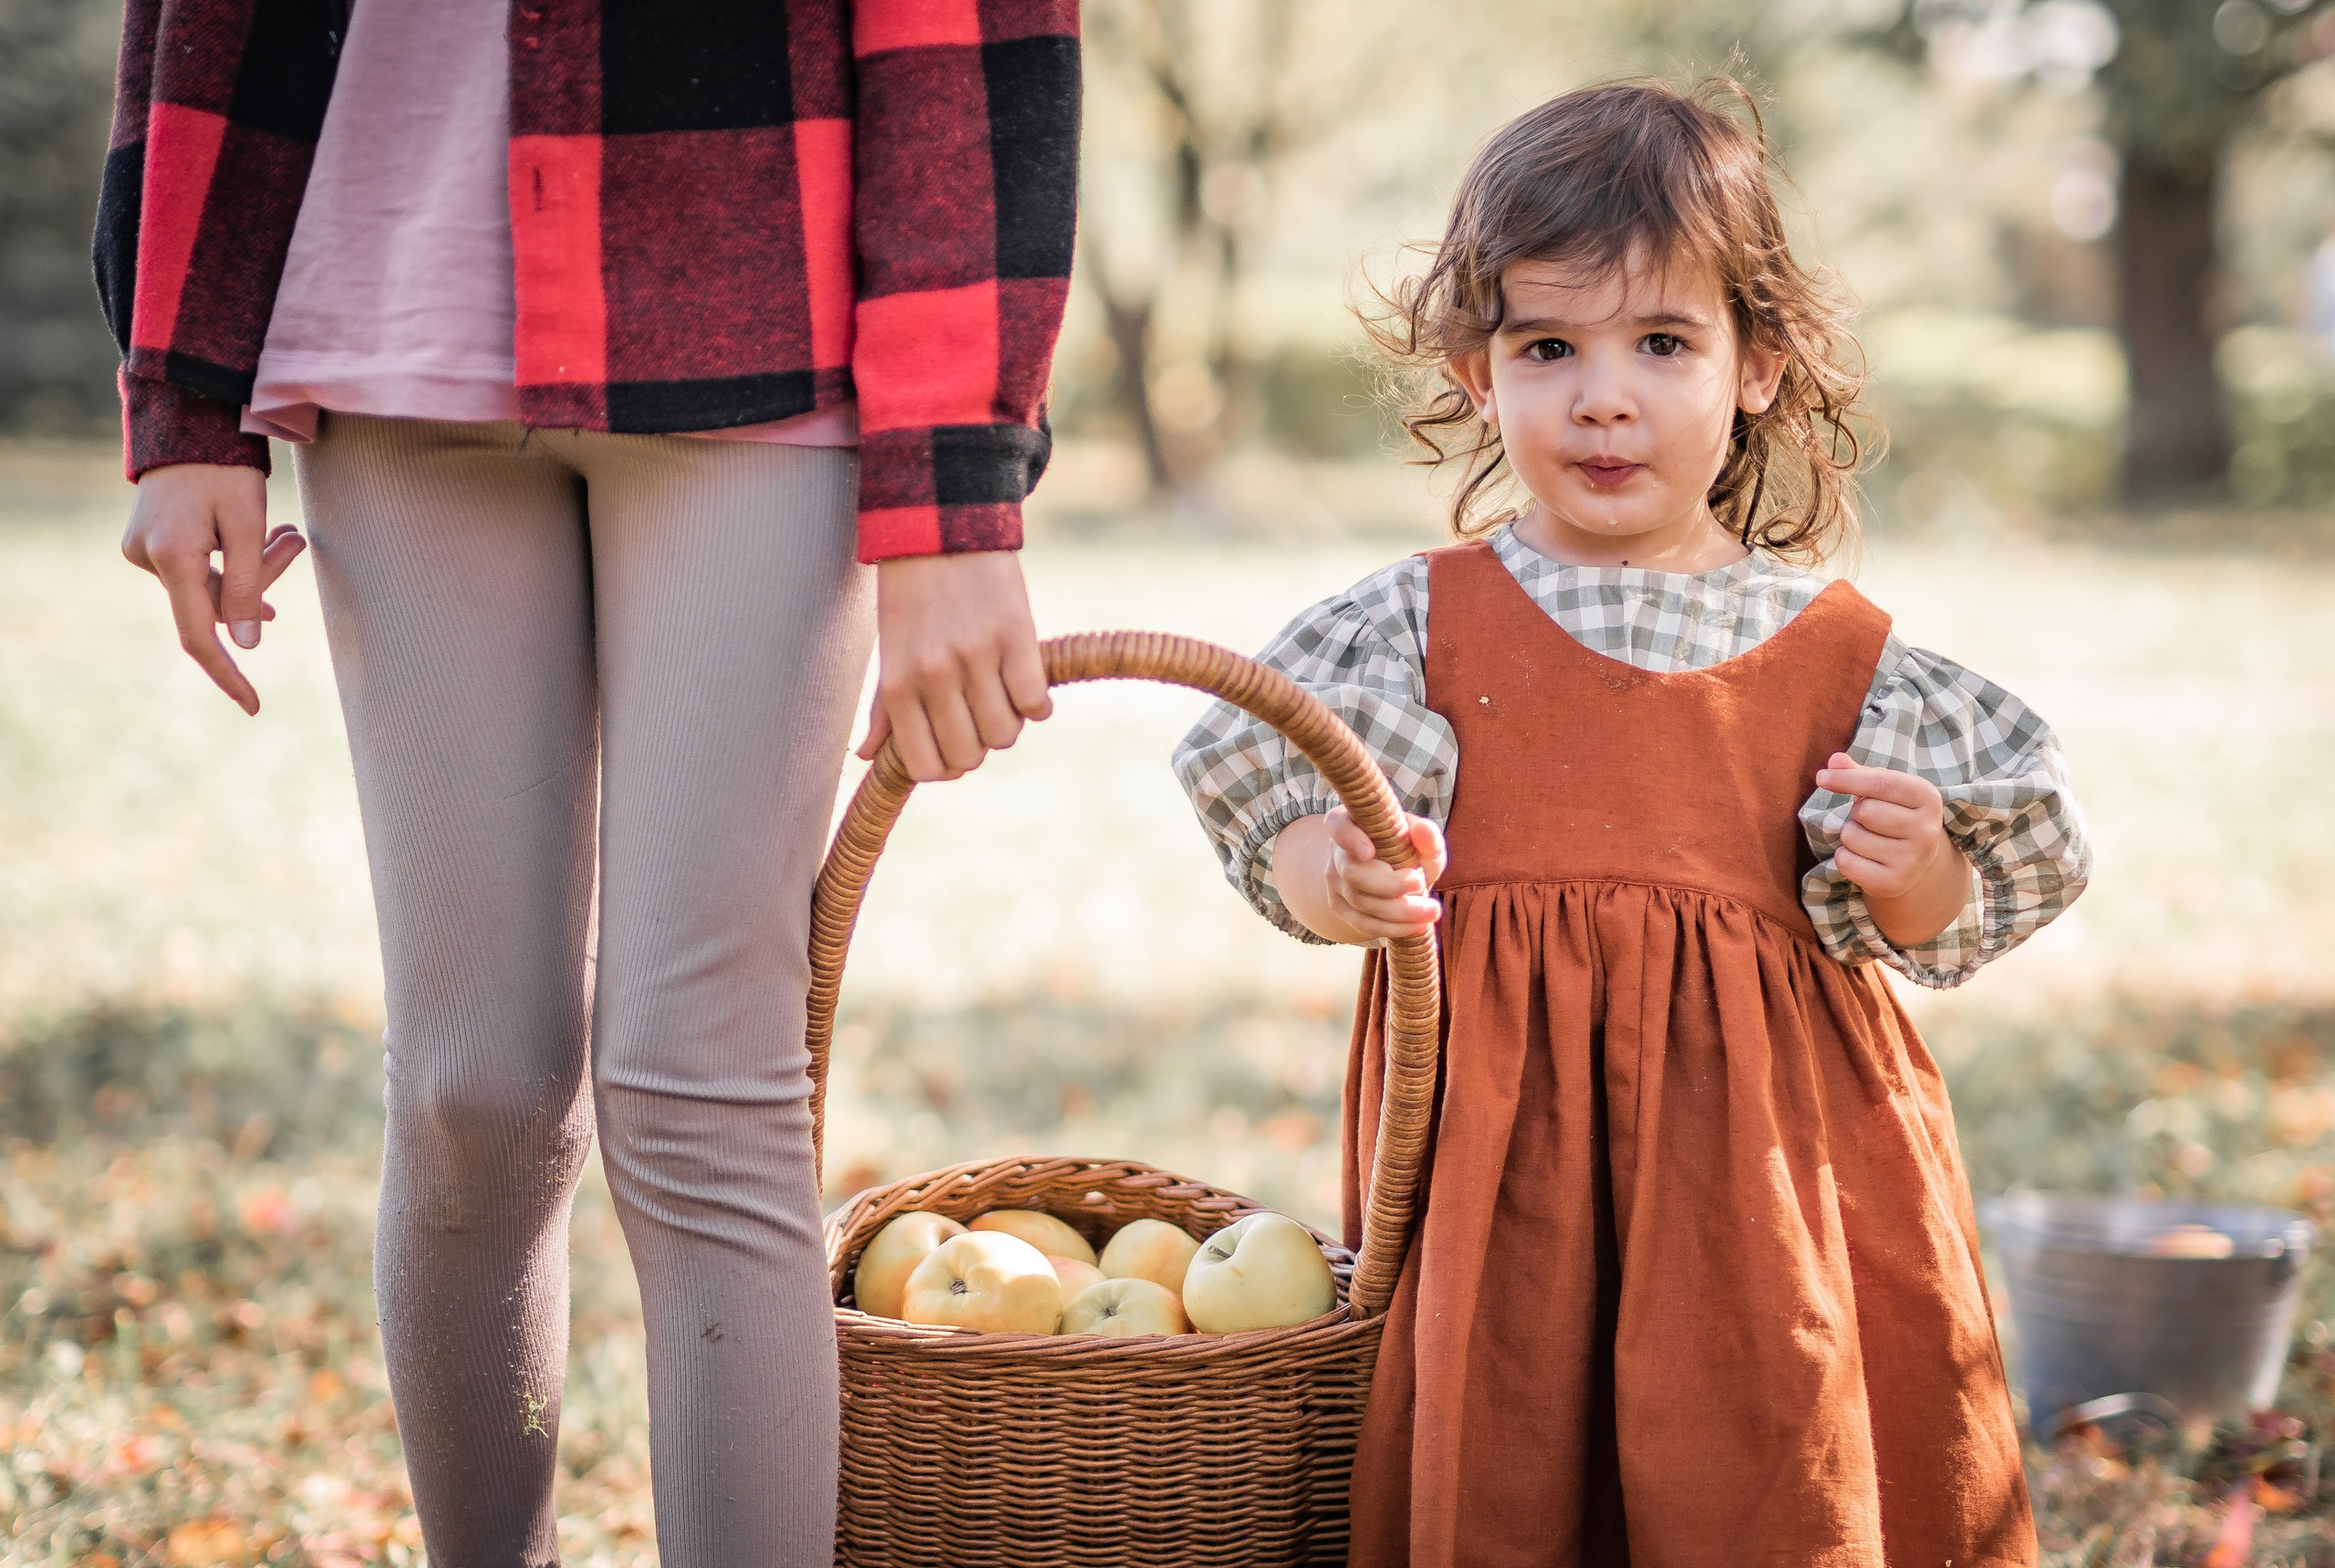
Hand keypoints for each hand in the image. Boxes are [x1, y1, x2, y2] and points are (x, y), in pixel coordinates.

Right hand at [120, 463, 306, 715]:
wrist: (187, 421)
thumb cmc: (224, 467)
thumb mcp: (247, 523)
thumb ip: (247, 585)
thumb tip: (245, 644)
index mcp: (172, 558)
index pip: (199, 635)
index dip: (228, 673)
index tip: (253, 705)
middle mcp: (149, 559)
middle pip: (216, 602)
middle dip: (263, 579)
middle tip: (295, 539)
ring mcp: (146, 551)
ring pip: (213, 583)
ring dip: (255, 564)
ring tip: (287, 531)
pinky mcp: (153, 542)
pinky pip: (201, 567)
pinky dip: (233, 557)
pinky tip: (264, 536)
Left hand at [857, 551, 1052, 780]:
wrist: (943, 528)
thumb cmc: (912, 595)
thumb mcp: (890, 649)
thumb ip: (883, 708)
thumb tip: (868, 757)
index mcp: (899, 684)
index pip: (927, 765)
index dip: (947, 767)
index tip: (955, 747)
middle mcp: (935, 675)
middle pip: (970, 756)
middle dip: (979, 746)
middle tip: (980, 718)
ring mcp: (977, 657)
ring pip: (1005, 734)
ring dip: (1009, 723)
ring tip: (1002, 695)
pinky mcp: (1015, 636)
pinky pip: (1034, 703)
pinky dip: (1037, 704)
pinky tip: (1026, 682)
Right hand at [1271, 805, 1447, 945]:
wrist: (1396, 876)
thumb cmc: (1409, 851)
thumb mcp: (1422, 841)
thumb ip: (1427, 836)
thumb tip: (1423, 830)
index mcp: (1350, 823)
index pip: (1337, 825)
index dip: (1349, 839)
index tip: (1369, 852)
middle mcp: (1337, 852)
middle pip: (1352, 873)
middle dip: (1390, 885)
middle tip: (1422, 884)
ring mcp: (1335, 882)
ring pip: (1360, 902)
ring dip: (1400, 911)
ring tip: (1432, 910)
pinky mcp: (1340, 907)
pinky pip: (1363, 923)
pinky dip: (1394, 927)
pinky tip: (1418, 926)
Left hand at [1814, 752, 1968, 947]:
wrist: (1915, 862)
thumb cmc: (1894, 815)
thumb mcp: (1883, 790)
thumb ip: (1859, 773)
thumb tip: (1835, 760)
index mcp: (1928, 798)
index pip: (1882, 782)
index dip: (1848, 779)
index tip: (1821, 777)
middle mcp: (1927, 830)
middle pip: (1865, 811)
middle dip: (1856, 812)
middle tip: (1870, 820)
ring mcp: (1913, 859)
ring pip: (1852, 836)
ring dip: (1850, 835)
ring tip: (1869, 839)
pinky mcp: (1894, 883)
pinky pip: (1846, 861)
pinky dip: (1845, 857)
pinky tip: (1863, 858)